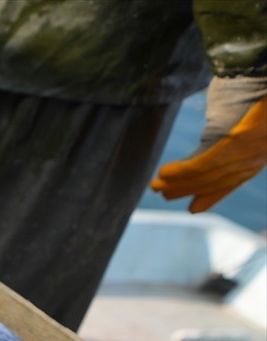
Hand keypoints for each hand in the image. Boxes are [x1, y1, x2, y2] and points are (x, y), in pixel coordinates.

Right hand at [151, 81, 265, 212]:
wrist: (263, 60)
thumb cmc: (256, 78)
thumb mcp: (245, 112)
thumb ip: (234, 131)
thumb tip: (216, 141)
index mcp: (263, 148)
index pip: (236, 179)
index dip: (213, 194)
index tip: (195, 207)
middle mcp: (259, 152)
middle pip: (220, 179)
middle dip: (190, 189)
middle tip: (166, 195)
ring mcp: (250, 146)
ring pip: (209, 174)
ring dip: (179, 182)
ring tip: (156, 186)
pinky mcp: (236, 138)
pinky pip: (204, 161)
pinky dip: (181, 171)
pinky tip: (163, 174)